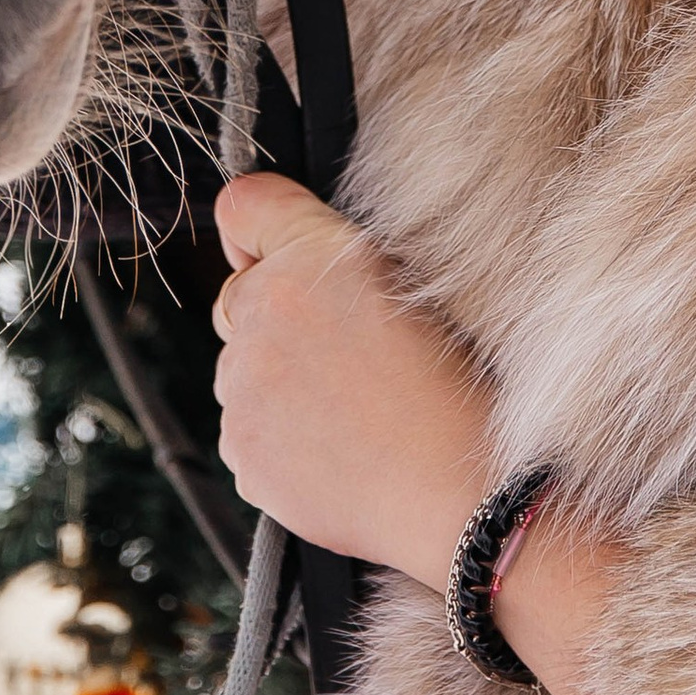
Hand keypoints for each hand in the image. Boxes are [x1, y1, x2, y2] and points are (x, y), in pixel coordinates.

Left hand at [211, 174, 488, 584]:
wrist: (458, 486)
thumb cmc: (452, 381)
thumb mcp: (410, 279)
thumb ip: (333, 253)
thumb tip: (273, 250)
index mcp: (308, 256)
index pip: (241, 207)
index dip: (255, 233)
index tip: (268, 256)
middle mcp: (262, 312)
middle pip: (237, 303)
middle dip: (273, 324)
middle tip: (344, 361)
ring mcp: (244, 387)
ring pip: (241, 375)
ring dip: (275, 387)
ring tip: (350, 414)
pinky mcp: (241, 451)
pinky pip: (246, 436)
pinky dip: (277, 444)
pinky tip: (336, 451)